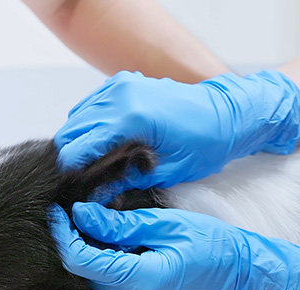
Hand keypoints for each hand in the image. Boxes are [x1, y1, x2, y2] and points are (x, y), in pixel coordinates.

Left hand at [48, 203, 299, 289]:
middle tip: (87, 215)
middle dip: (82, 243)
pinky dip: (109, 275)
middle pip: (86, 273)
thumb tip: (80, 215)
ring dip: (95, 259)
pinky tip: (124, 257)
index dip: (65, 234)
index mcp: (142, 281)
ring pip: (95, 286)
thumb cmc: (208, 244)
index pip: (82, 260)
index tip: (61, 211)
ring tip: (111, 234)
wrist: (236, 276)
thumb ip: (119, 224)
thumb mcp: (164, 224)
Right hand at [53, 70, 299, 200]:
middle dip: (71, 158)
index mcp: (131, 117)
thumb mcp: (168, 172)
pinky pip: (92, 105)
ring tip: (90, 168)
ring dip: (79, 142)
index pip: (80, 147)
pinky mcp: (123, 82)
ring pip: (78, 117)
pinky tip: (100, 147)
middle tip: (79, 183)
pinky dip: (90, 125)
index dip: (71, 172)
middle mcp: (121, 95)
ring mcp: (120, 84)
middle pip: (73, 130)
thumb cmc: (207, 142)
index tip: (72, 191)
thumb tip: (98, 197)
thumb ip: (128, 182)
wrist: (228, 114)